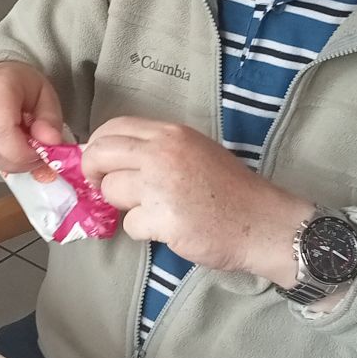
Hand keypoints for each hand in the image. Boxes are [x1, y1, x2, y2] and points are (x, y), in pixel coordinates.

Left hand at [82, 117, 313, 283]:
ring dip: (124, 206)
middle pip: (100, 154)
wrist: (263, 223)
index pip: (114, 127)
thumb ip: (156, 149)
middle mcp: (162, 153)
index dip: (98, 145)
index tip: (100, 162)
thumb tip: (111, 156)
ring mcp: (160, 185)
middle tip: (102, 187)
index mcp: (171, 133)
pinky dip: (144, 231)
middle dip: (93, 172)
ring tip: (153, 210)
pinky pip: (130, 224)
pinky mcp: (162, 219)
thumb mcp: (195, 151)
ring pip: (111, 191)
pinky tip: (169, 228)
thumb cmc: (231, 190)